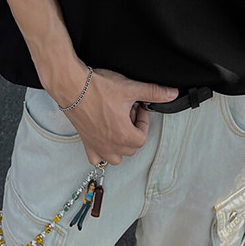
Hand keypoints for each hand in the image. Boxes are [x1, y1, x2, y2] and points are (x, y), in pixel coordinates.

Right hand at [58, 67, 178, 165]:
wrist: (73, 87)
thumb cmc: (98, 88)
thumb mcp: (130, 88)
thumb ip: (153, 92)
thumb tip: (171, 94)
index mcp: (123, 135)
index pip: (143, 137)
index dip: (143, 121)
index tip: (138, 107)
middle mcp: (110, 145)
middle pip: (132, 148)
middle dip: (133, 131)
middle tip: (127, 112)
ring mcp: (97, 146)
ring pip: (116, 157)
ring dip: (121, 145)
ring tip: (118, 125)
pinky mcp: (85, 142)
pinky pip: (96, 158)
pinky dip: (102, 152)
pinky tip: (103, 136)